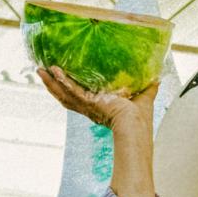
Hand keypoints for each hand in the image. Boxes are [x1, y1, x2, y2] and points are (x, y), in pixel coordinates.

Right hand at [37, 65, 158, 131]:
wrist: (136, 126)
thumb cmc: (141, 118)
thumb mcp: (144, 96)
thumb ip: (149, 87)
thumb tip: (157, 78)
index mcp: (100, 107)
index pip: (80, 97)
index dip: (69, 88)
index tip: (62, 78)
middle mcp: (90, 109)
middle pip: (65, 96)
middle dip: (52, 85)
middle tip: (41, 72)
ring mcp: (87, 107)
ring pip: (63, 95)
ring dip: (50, 83)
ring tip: (39, 70)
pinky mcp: (88, 104)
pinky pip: (71, 91)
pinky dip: (61, 82)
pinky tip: (53, 71)